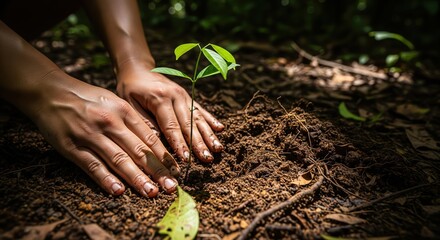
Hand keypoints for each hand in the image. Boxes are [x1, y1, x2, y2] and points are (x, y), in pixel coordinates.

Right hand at [32, 71, 178, 196]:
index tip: (176, 171)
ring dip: (137, 179)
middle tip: (171, 187)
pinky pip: (93, 166)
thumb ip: (131, 120)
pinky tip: (119, 191)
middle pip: (138, 151)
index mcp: (123, 110)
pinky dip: (106, 179)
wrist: (50, 91)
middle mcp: (110, 122)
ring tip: (151, 192)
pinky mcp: (72, 147)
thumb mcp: (113, 101)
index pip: (149, 137)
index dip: (164, 156)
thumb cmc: (86, 97)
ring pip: (119, 160)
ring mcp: (91, 135)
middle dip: (157, 171)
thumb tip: (153, 140)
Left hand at [116, 63, 224, 162]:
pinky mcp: (187, 95)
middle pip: (189, 124)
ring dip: (209, 134)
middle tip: (208, 159)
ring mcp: (183, 95)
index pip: (171, 126)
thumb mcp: (129, 104)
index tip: (187, 159)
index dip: (180, 144)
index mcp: (160, 98)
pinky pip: (200, 109)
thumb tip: (158, 143)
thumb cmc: (130, 89)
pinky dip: (211, 119)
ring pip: (198, 118)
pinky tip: (220, 129)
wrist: (137, 68)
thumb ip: (144, 122)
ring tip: (218, 149)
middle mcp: (175, 96)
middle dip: (199, 143)